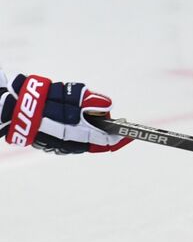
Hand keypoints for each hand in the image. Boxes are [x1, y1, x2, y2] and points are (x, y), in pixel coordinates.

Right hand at [0, 70, 128, 154]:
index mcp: (76, 133)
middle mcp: (69, 144)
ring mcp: (59, 147)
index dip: (120, 137)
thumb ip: (89, 100)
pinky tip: (75, 121)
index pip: (106, 139)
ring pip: (84, 142)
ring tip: (89, 115)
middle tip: (111, 119)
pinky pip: (72, 141)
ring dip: (91, 130)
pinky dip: (78, 132)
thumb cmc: (40, 99)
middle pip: (97, 142)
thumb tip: (108, 106)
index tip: (131, 133)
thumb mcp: (67, 95)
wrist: (10, 109)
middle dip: (105, 130)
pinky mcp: (51, 146)